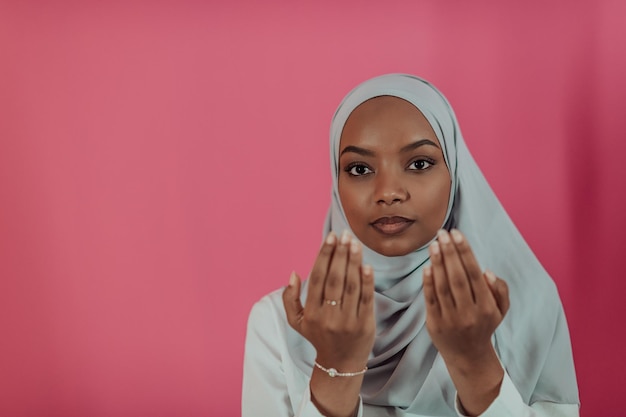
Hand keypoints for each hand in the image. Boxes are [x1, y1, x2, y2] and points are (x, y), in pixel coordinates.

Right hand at [283, 230, 374, 371]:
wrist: (340, 364)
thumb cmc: (319, 336)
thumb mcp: (297, 321)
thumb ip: (290, 298)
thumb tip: (293, 273)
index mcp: (311, 312)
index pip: (317, 278)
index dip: (324, 256)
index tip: (330, 237)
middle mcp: (328, 316)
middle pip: (334, 279)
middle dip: (340, 254)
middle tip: (345, 234)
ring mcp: (347, 321)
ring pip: (350, 286)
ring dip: (353, 262)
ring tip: (355, 243)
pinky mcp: (364, 324)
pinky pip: (366, 299)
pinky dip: (367, 282)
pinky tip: (366, 265)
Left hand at [423, 229, 508, 415]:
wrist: (468, 355)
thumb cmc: (484, 325)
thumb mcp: (501, 310)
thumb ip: (500, 290)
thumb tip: (486, 271)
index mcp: (487, 307)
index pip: (474, 273)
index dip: (465, 252)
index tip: (457, 234)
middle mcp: (469, 313)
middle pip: (457, 277)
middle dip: (449, 252)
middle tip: (442, 233)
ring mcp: (451, 319)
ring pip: (443, 286)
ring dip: (437, 263)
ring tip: (433, 244)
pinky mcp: (435, 323)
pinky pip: (431, 299)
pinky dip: (429, 282)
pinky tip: (427, 266)